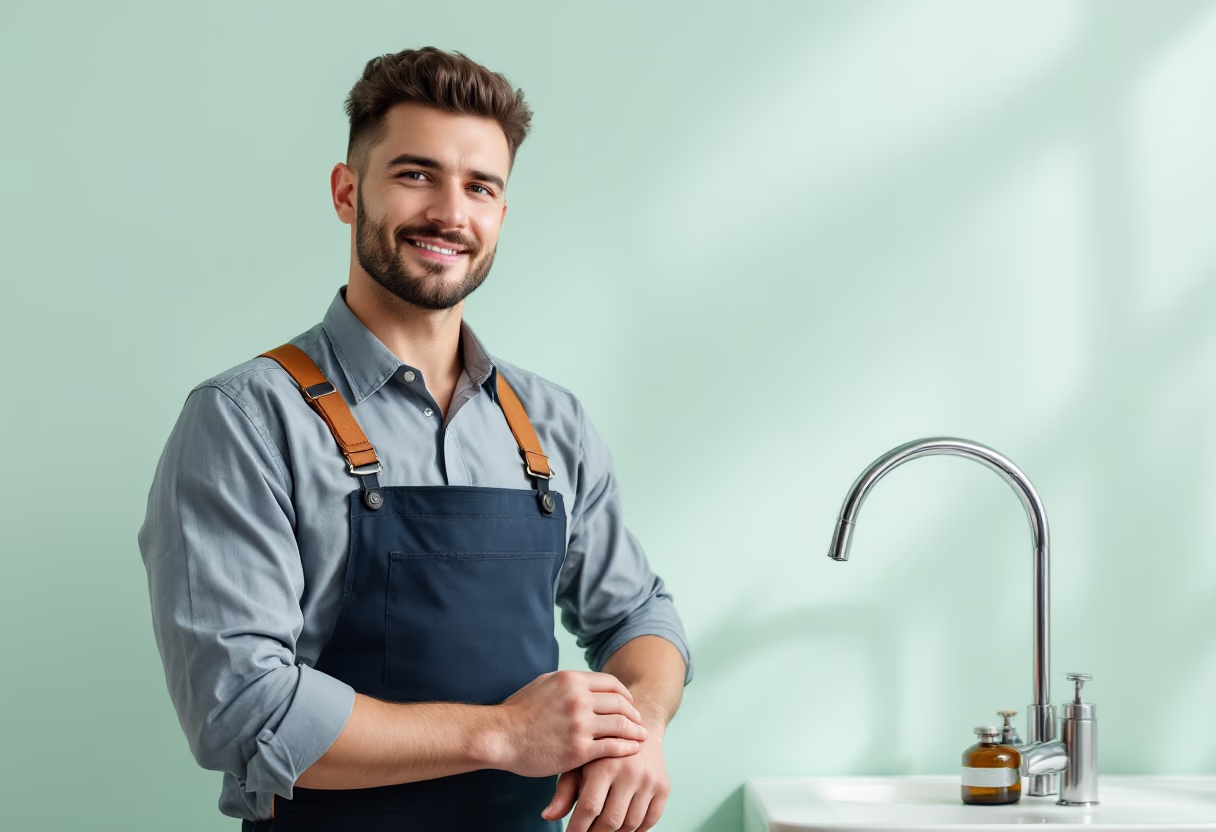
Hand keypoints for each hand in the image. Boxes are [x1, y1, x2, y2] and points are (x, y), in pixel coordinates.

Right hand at [491, 670, 648, 777]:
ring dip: (635, 730)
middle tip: (640, 721)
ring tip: (641, 736)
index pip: (611, 684)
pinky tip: (631, 749)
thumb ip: (568, 682)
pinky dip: (626, 747)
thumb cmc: (519, 712)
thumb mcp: (544, 683)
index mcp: (571, 680)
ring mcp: (580, 724)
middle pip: (620, 703)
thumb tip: (585, 682)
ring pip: (620, 724)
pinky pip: (612, 747)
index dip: (625, 695)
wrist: (501, 736)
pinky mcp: (578, 749)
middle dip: (634, 713)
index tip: (629, 704)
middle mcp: (579, 699)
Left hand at [542, 724, 668, 831]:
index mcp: (604, 765)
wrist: (639, 724)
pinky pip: (651, 819)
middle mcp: (630, 772)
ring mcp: (649, 780)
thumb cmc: (602, 745)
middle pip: (611, 821)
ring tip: (602, 830)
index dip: (577, 829)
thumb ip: (564, 791)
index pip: (589, 808)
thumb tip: (548, 816)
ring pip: (631, 824)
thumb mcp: (580, 762)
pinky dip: (638, 829)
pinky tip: (624, 827)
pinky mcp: (664, 786)